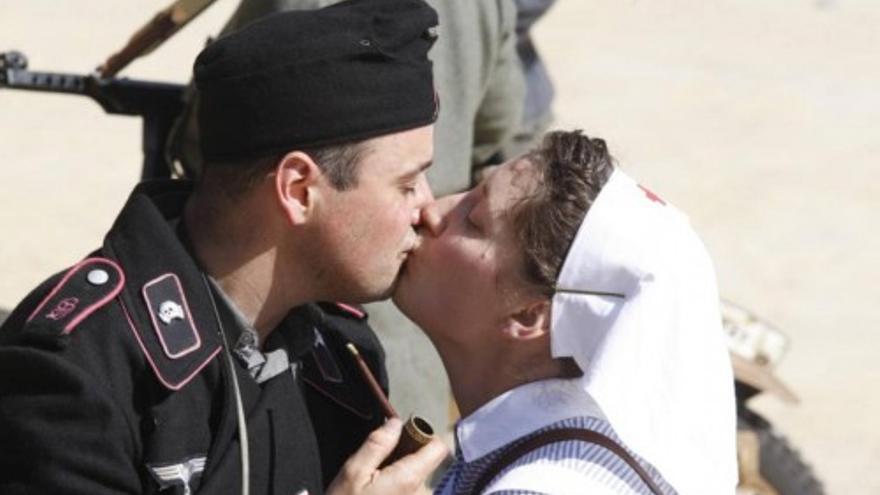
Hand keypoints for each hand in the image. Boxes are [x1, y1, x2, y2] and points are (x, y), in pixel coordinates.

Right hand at [326, 417, 448, 494]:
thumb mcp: (353, 472)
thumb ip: (377, 445)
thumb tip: (395, 422)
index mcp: (410, 479)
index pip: (437, 448)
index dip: (422, 437)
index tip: (402, 438)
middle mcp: (422, 494)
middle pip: (425, 463)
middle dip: (404, 459)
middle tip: (377, 468)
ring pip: (417, 480)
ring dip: (400, 477)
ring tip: (375, 487)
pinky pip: (411, 493)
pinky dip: (399, 491)